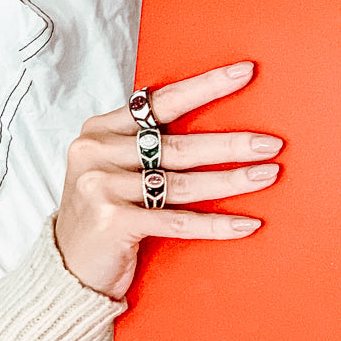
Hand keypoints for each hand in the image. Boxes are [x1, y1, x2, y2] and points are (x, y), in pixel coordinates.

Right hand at [55, 62, 282, 300]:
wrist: (69, 267)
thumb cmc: (105, 212)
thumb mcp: (116, 168)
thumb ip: (147, 146)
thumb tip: (216, 129)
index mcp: (100, 130)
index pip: (161, 102)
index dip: (206, 86)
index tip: (245, 73)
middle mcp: (97, 153)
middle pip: (179, 145)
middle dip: (232, 144)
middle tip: (271, 143)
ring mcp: (102, 187)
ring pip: (183, 183)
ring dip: (232, 180)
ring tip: (268, 175)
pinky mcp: (113, 222)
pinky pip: (177, 221)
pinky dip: (215, 224)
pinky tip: (246, 223)